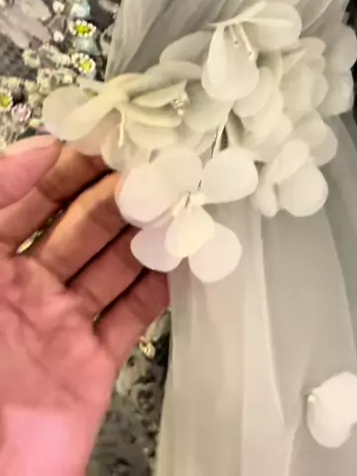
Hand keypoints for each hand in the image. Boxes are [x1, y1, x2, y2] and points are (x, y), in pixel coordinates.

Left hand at [0, 137, 167, 475]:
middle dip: (116, 196)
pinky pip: (131, 317)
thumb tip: (37, 147)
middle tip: (155, 168)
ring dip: (143, 235)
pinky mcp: (92, 366)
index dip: (64, 168)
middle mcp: (25, 290)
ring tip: (178, 202)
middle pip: (79, 228)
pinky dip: (158, 288)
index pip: (30, 200)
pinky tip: (179, 258)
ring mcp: (61, 327)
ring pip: (112, 266)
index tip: (105, 140)